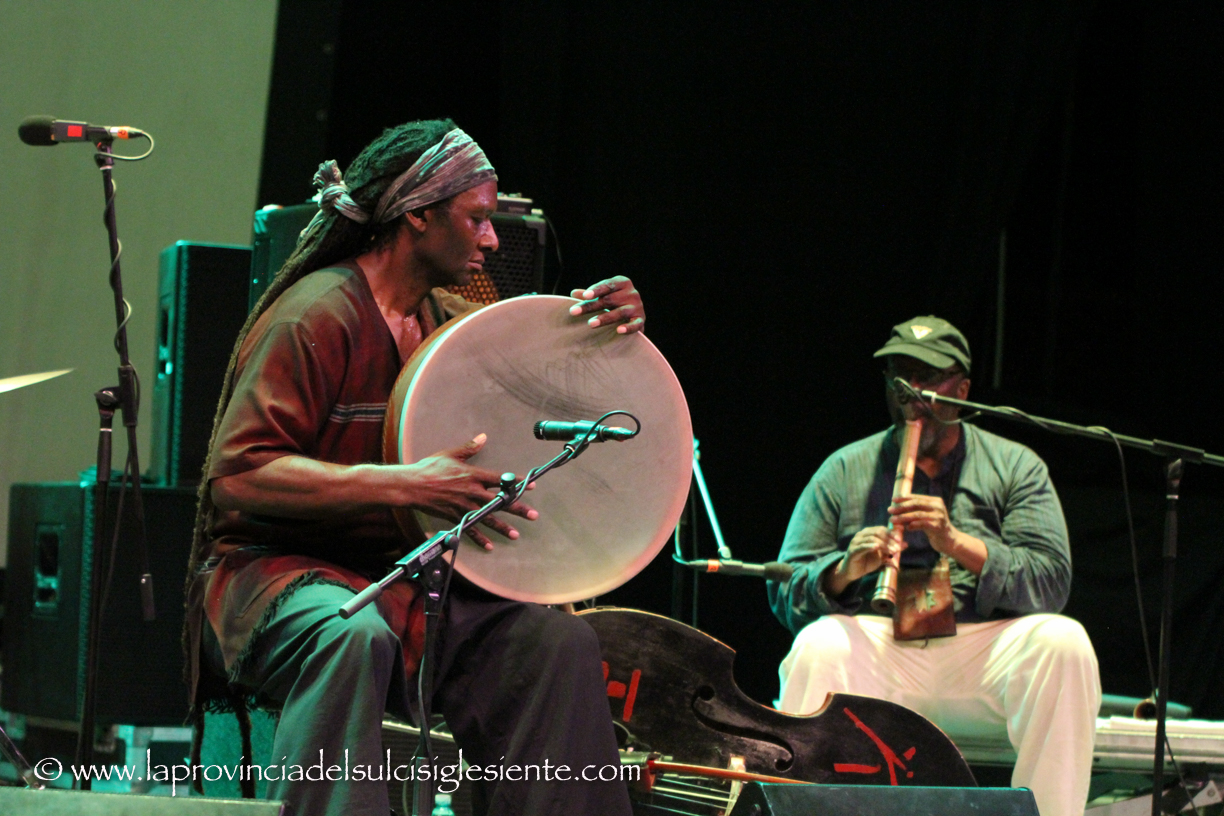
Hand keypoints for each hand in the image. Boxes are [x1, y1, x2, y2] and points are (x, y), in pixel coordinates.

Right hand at [407, 433, 537, 549]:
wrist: (412, 485)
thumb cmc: (430, 468)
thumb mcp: (450, 454)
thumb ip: (469, 448)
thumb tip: (483, 437)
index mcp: (473, 475)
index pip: (500, 479)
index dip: (516, 482)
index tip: (531, 486)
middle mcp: (472, 492)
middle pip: (499, 502)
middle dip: (518, 508)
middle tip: (533, 515)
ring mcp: (464, 506)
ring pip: (488, 518)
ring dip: (503, 527)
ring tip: (516, 534)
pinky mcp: (455, 517)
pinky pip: (470, 529)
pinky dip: (479, 538)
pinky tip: (489, 546)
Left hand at [569, 276, 644, 333]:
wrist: (634, 316)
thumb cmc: (614, 303)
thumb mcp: (603, 296)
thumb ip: (590, 295)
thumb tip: (573, 293)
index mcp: (622, 283)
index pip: (607, 285)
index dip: (596, 290)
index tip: (585, 296)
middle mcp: (632, 293)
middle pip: (609, 299)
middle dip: (591, 306)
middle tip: (574, 312)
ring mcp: (637, 307)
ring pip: (620, 312)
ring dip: (605, 318)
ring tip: (590, 323)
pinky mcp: (640, 320)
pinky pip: (636, 324)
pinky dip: (628, 328)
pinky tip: (619, 331)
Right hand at [841, 525, 901, 582]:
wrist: (852, 572)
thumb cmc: (867, 562)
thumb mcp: (882, 555)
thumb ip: (892, 549)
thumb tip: (905, 544)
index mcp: (868, 533)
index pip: (881, 529)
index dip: (891, 534)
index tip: (900, 540)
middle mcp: (861, 535)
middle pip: (877, 532)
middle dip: (889, 540)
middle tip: (897, 548)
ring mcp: (856, 542)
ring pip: (872, 539)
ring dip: (883, 545)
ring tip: (892, 551)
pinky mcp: (852, 550)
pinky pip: (862, 546)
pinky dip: (870, 546)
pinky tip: (877, 548)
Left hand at [889, 495, 955, 552]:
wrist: (950, 541)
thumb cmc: (934, 529)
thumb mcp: (926, 517)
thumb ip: (916, 511)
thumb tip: (897, 508)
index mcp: (935, 501)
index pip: (917, 498)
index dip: (904, 498)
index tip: (893, 500)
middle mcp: (938, 506)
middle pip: (916, 504)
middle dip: (901, 507)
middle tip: (890, 510)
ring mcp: (939, 516)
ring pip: (917, 514)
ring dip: (903, 517)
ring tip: (892, 520)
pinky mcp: (938, 526)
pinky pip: (922, 524)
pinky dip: (913, 525)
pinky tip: (906, 528)